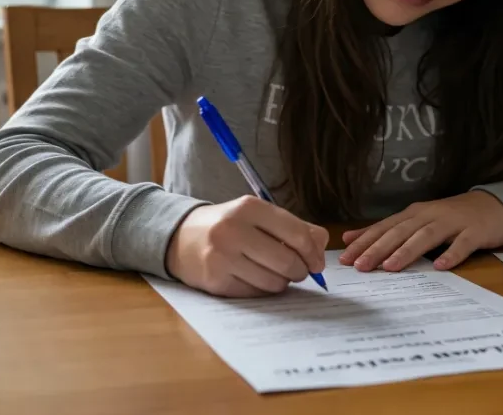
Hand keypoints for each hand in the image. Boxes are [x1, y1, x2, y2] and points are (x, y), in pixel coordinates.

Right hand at [165, 195, 328, 297]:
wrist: (181, 238)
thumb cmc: (229, 226)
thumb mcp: (258, 215)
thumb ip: (294, 226)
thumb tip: (322, 246)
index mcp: (249, 207)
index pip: (298, 234)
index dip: (314, 253)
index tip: (317, 263)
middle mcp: (234, 230)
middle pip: (288, 262)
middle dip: (300, 271)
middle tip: (298, 272)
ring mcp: (222, 257)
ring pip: (274, 282)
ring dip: (281, 282)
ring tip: (273, 273)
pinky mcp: (215, 281)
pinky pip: (255, 294)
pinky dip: (262, 290)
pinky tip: (254, 278)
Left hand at [338, 191, 502, 272]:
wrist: (493, 206)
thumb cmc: (451, 218)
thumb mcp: (416, 221)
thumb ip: (385, 230)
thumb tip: (349, 237)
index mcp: (414, 214)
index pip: (384, 227)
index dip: (365, 241)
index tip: (346, 258)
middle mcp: (429, 215)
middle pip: (401, 231)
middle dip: (379, 248)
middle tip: (361, 266)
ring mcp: (453, 222)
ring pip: (426, 236)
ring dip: (407, 251)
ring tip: (391, 267)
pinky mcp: (475, 232)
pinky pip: (462, 244)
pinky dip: (451, 254)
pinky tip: (440, 266)